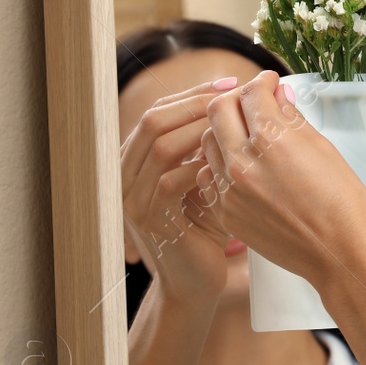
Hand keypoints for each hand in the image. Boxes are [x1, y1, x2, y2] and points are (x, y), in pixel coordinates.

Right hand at [120, 79, 234, 305]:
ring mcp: (130, 196)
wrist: (196, 282)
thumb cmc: (208, 227)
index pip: (159, 110)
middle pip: (153, 120)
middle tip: (233, 94)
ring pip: (159, 145)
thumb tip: (242, 101)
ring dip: (199, 129)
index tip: (230, 82)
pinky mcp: (146, 218)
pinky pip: (168, 181)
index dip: (193, 92)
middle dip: (196, 102)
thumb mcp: (208, 178)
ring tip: (235, 123)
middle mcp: (124, 173)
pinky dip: (198, 166)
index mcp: (137, 159)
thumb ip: (212, 145)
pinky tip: (226, 162)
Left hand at [194, 71, 365, 300]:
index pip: (251, 93)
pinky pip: (207, 176)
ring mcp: (230, 189)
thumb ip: (292, 119)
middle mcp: (244, 162)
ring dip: (224, 131)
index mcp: (274, 140)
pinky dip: (218, 164)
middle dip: (237, 100)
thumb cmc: (344, 203)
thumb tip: (277, 96)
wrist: (341, 255)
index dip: (262, 83)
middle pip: (219, 111)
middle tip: (253, 103)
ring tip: (246, 135)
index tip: (268, 84)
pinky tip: (239, 166)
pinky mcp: (225, 212)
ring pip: (207, 142)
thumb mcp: (323, 150)